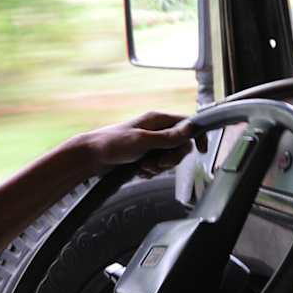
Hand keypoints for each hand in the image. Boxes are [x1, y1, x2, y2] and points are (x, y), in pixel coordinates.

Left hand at [81, 112, 207, 178]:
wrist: (91, 157)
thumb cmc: (111, 144)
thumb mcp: (143, 141)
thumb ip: (168, 137)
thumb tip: (190, 129)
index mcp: (158, 120)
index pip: (187, 125)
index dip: (196, 137)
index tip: (202, 150)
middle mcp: (156, 130)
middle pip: (180, 146)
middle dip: (171, 158)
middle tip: (158, 163)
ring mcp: (150, 144)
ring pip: (169, 159)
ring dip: (159, 167)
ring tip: (143, 167)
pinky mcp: (144, 156)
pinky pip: (157, 167)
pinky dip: (150, 172)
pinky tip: (138, 171)